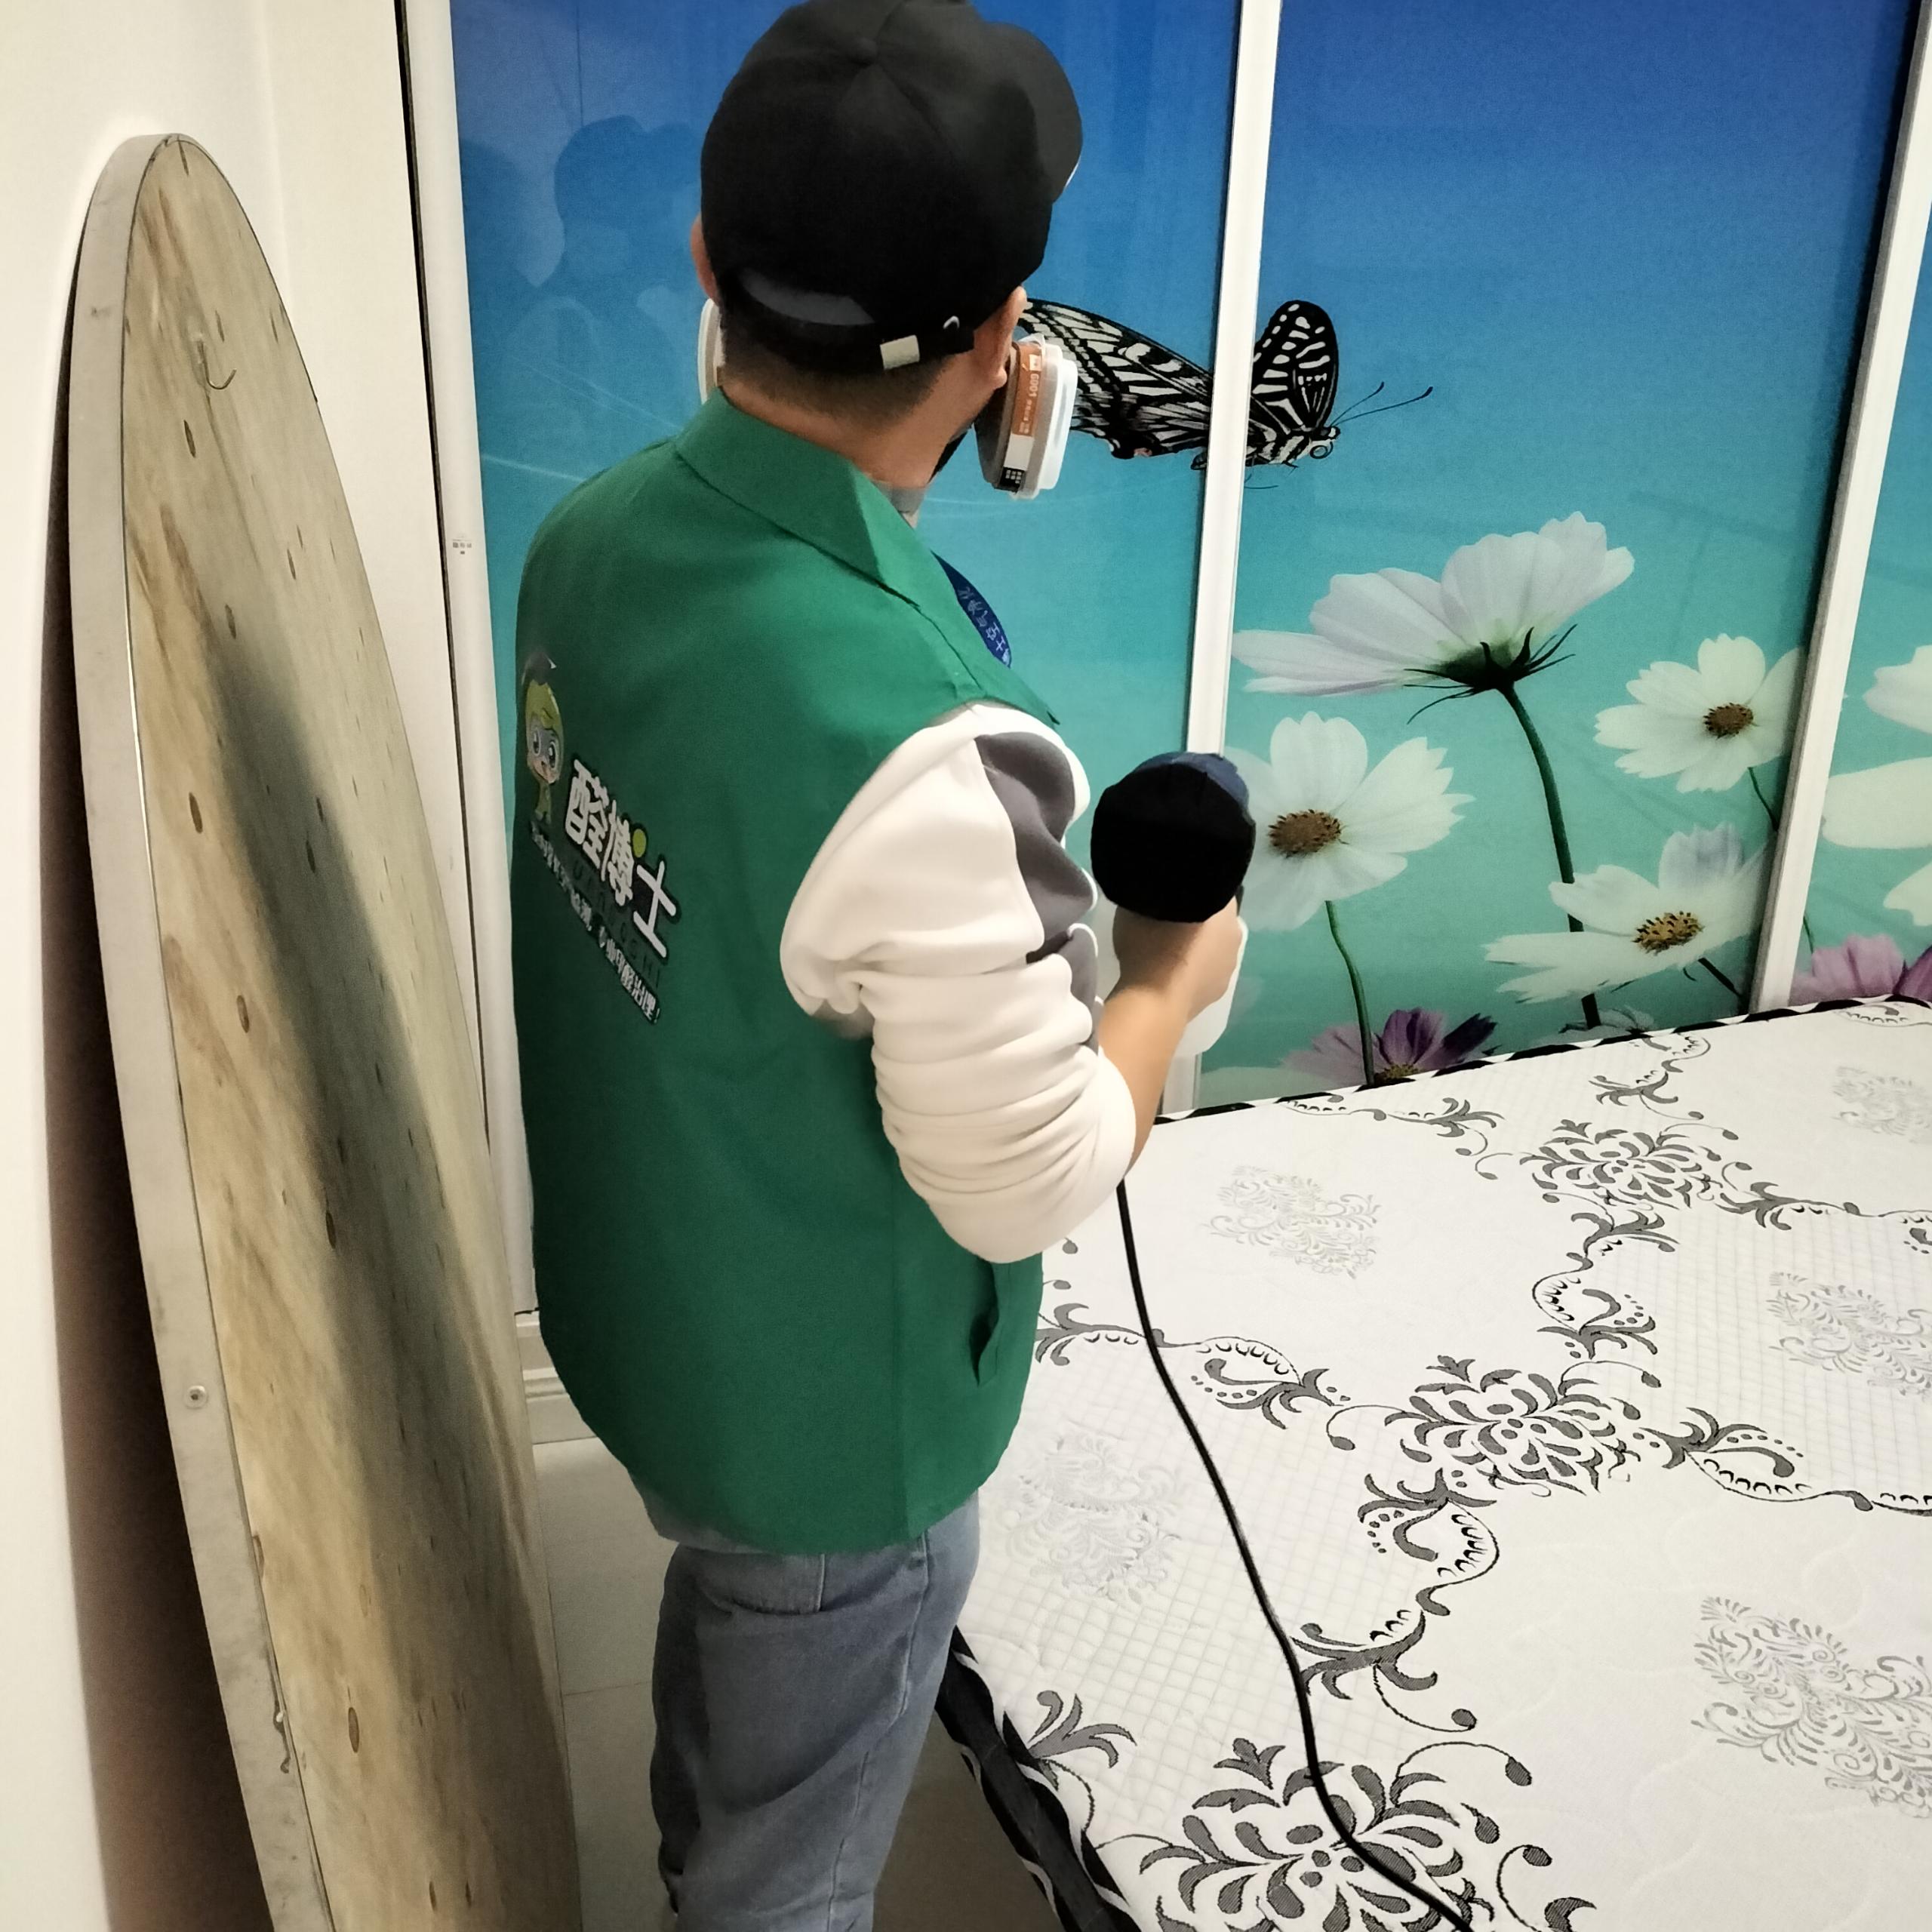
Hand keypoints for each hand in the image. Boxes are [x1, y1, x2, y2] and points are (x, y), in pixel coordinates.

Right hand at [1112, 900, 1241, 1019]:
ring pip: (1213, 947)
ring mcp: (1229, 965)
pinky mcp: (1219, 990)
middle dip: (1197, 918)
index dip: (1189, 890)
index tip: (1168, 896)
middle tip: (1164, 923)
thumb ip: (1154, 897)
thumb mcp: (1138, 906)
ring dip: (1197, 946)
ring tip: (1166, 952)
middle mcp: (1234, 933)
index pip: (1211, 887)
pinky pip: (1207, 970)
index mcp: (1223, 906)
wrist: (1153, 999)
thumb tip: (1155, 895)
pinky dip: (1194, 969)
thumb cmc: (1148, 945)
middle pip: (1215, 919)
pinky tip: (1172, 974)